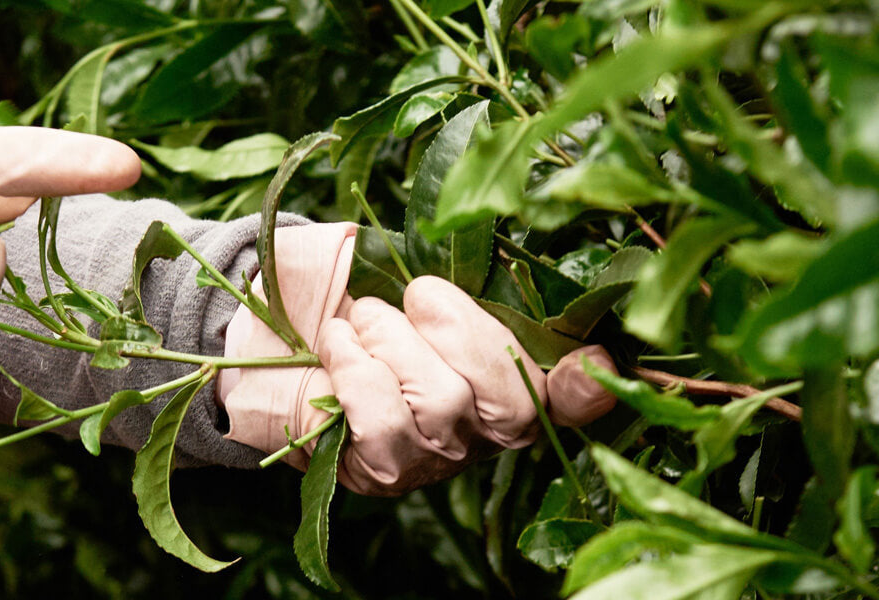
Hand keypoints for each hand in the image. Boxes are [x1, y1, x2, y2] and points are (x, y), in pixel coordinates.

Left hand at [219, 224, 616, 495]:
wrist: (300, 357)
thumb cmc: (379, 318)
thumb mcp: (423, 293)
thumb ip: (460, 281)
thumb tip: (475, 223)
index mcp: (515, 381)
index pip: (570, 399)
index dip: (586, 386)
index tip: (597, 360)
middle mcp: (490, 432)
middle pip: (507, 393)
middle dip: (452, 326)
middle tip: (410, 299)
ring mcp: (440, 457)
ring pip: (440, 399)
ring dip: (389, 338)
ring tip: (361, 321)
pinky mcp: (385, 469)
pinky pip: (380, 417)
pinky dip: (352, 366)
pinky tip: (338, 347)